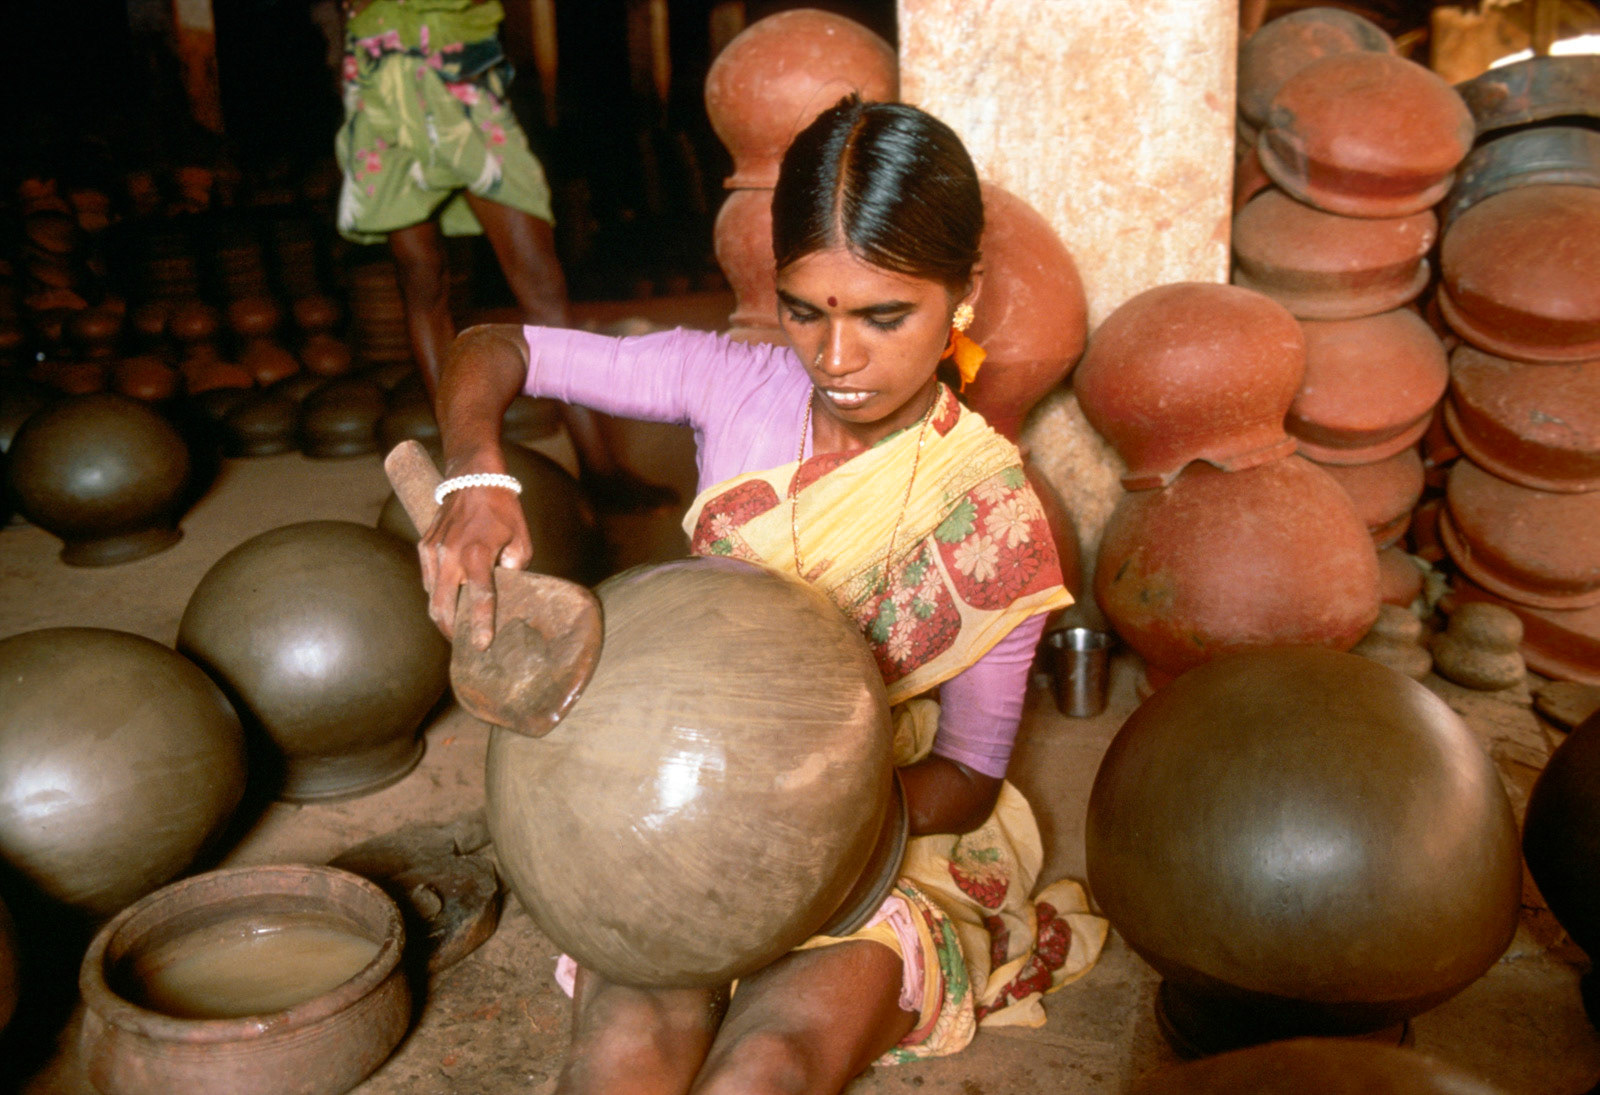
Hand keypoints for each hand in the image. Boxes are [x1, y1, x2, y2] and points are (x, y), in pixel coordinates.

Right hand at [417, 486, 532, 648]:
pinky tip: (447, 600)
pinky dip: (436, 593)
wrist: (474, 477)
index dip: (481, 625)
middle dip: (451, 630)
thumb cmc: (503, 509)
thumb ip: (514, 568)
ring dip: (442, 614)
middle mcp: (450, 555)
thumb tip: (506, 588)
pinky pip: (428, 579)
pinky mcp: (424, 546)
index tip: (481, 646)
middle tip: (462, 644)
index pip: (480, 598)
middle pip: (443, 607)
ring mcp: (433, 551)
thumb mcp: (520, 539)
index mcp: (478, 554)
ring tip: (455, 627)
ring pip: (432, 596)